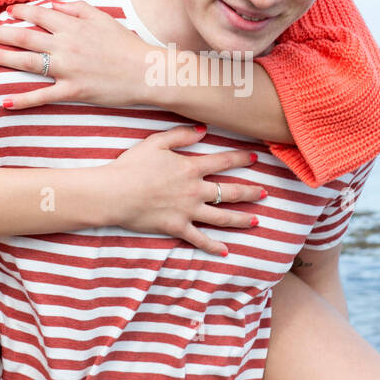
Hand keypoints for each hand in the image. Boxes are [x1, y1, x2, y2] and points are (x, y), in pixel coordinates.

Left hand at [0, 1, 153, 109]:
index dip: (20, 12)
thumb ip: (79, 10)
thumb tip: (57, 7)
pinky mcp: (73, 91)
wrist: (147, 72)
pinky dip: (23, 100)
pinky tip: (5, 102)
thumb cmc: (128, 45)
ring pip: (27, 63)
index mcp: (73, 26)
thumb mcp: (104, 19)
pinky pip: (43, 96)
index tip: (6, 12)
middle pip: (24, 37)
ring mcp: (67, 69)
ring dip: (2, 59)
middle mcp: (66, 45)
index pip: (39, 15)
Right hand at [97, 124, 265, 256]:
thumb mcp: (156, 142)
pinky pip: (200, 239)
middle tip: (265, 193)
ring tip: (256, 221)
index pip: (223, 162)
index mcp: (190, 168)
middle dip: (250, 192)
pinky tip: (226, 250)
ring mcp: (188, 211)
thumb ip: (181, 135)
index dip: (240, 158)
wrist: (115, 193)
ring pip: (222, 217)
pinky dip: (213, 246)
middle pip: (230, 191)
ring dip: (241, 219)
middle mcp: (195, 190)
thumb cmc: (132, 166)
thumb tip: (203, 129)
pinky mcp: (177, 227)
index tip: (254, 158)